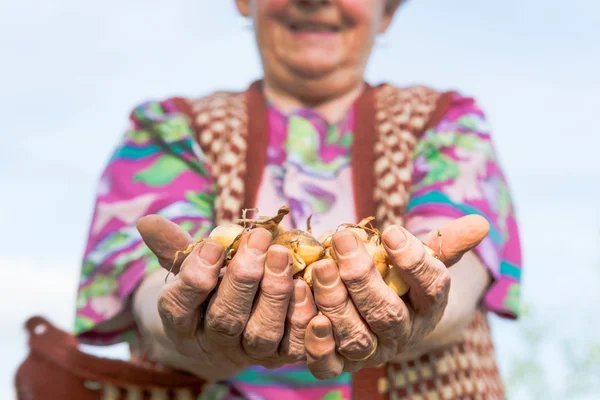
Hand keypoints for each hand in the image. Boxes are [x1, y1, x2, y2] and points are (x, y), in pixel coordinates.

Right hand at [136, 216, 317, 378]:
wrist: (227, 330)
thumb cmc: (207, 287)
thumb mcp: (188, 267)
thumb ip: (175, 247)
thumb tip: (147, 222)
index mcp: (182, 322)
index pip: (179, 307)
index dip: (194, 277)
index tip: (211, 244)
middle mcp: (213, 343)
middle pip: (224, 319)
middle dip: (243, 278)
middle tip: (259, 239)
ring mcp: (248, 353)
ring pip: (260, 334)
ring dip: (273, 294)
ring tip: (281, 255)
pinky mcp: (280, 356)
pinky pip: (294, 347)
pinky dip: (301, 319)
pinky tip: (305, 285)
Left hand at [303, 215, 488, 378]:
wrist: (376, 315)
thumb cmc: (398, 278)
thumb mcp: (420, 259)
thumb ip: (444, 243)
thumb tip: (481, 223)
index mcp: (427, 306)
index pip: (432, 287)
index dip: (414, 262)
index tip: (392, 232)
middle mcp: (401, 333)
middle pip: (388, 314)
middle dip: (363, 277)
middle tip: (343, 242)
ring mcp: (370, 352)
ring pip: (356, 337)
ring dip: (336, 303)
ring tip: (321, 267)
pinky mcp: (339, 364)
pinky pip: (328, 365)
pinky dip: (318, 345)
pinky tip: (309, 315)